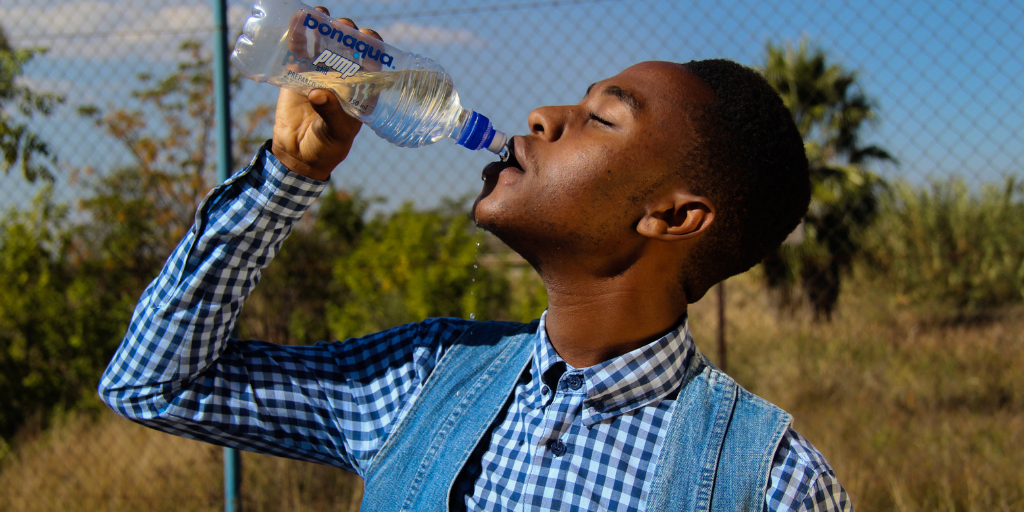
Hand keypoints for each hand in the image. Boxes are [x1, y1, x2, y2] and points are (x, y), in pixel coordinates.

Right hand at [271, 7, 383, 180]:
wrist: (298, 154)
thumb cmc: (326, 147)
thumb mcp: (334, 133)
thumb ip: (330, 113)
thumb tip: (319, 91)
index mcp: (360, 91)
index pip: (371, 63)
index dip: (372, 47)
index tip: (367, 37)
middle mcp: (343, 78)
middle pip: (348, 48)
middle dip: (346, 33)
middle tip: (342, 26)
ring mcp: (320, 74)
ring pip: (324, 44)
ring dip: (323, 27)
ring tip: (320, 14)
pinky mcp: (298, 74)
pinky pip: (299, 51)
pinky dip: (298, 35)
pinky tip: (297, 20)